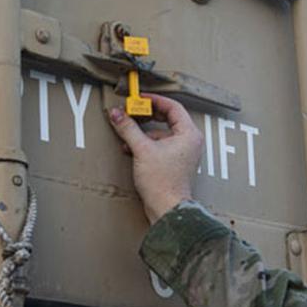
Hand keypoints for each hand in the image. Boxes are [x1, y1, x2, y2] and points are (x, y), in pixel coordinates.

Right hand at [107, 94, 202, 223]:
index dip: (154, 100)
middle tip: (133, 111)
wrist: (167, 209)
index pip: (173, 107)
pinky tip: (130, 149)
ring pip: (162, 133)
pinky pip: (161, 145)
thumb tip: (117, 113)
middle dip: (148, 115)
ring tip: (127, 134)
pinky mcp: (175, 163)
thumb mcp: (142, 150)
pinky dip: (146, 144)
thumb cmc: (163, 182)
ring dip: (144, 132)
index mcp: (189, 134)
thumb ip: (128, 128)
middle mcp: (190, 141)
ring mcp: (184, 153)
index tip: (139, 98)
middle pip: (168, 118)